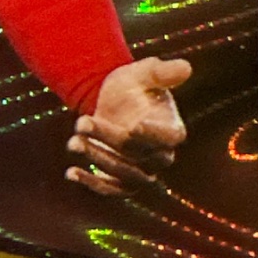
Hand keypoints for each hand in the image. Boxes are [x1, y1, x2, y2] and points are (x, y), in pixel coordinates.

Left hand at [65, 57, 189, 196]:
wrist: (112, 102)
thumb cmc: (133, 85)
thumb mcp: (144, 73)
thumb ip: (161, 71)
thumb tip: (186, 67)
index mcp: (172, 129)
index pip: (169, 137)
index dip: (154, 135)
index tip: (133, 127)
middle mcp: (161, 155)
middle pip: (139, 155)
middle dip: (109, 139)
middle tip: (81, 121)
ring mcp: (143, 171)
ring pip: (124, 174)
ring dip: (97, 159)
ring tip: (73, 141)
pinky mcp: (123, 182)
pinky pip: (111, 190)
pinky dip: (92, 184)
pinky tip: (71, 172)